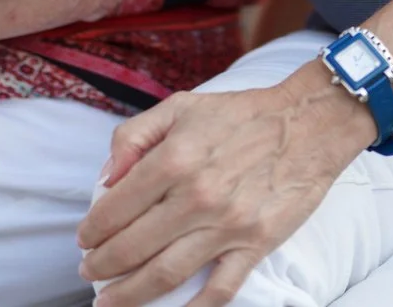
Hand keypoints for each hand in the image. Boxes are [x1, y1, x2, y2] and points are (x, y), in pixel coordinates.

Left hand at [75, 67, 373, 305]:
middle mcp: (196, 196)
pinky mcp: (256, 244)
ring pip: (166, 274)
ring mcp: (227, 225)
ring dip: (130, 295)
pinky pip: (220, 289)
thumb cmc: (241, 114)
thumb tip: (106, 178)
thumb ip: (134, 136)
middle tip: (90, 272)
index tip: (84, 239)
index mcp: (174, 159)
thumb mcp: (180, 106)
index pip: (116, 207)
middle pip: (133, 248)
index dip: (93, 229)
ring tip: (110, 302)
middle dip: (102, 266)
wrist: (308, 123)